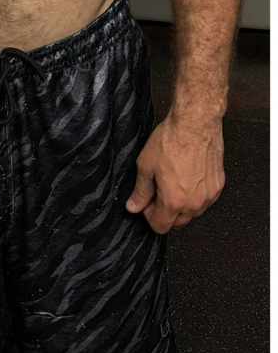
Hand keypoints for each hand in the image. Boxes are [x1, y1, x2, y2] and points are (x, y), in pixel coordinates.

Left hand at [126, 111, 224, 233]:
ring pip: (193, 212)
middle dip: (164, 212)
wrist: (195, 125)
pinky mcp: (218, 186)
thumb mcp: (145, 166)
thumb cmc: (171, 141)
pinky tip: (186, 178)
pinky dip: (194, 195)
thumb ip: (140, 191)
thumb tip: (133, 206)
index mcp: (174, 200)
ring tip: (171, 182)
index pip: (161, 226)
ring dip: (181, 205)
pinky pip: (205, 200)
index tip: (146, 205)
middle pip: (178, 222)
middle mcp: (195, 202)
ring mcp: (209, 195)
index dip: (149, 217)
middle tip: (156, 192)